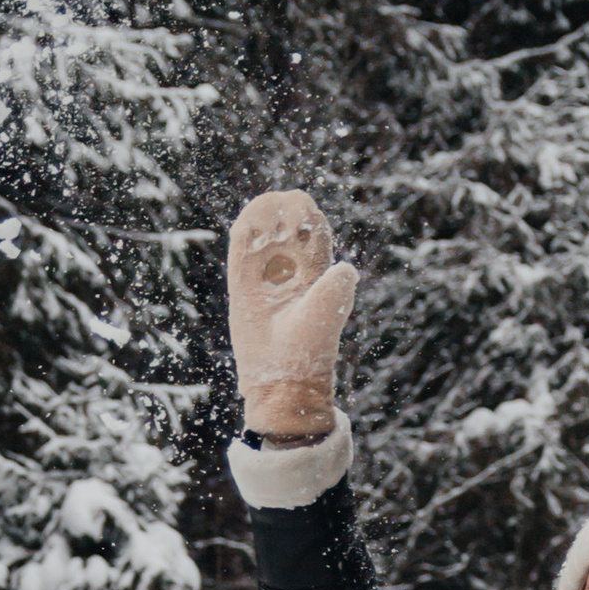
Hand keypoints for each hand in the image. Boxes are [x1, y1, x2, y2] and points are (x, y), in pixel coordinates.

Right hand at [227, 191, 357, 436]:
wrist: (282, 379)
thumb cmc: (309, 349)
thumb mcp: (325, 315)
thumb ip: (335, 289)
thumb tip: (348, 267)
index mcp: (317, 272)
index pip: (314, 229)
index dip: (308, 213)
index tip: (304, 212)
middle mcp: (291, 268)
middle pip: (288, 222)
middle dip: (285, 210)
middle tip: (284, 219)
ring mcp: (265, 274)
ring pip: (262, 230)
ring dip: (264, 216)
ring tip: (267, 221)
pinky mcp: (242, 283)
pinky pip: (240, 247)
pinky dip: (244, 230)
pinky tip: (249, 225)